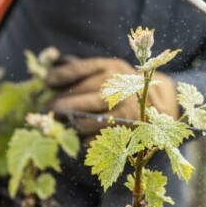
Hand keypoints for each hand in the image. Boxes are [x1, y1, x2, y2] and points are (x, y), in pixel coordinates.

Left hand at [45, 58, 177, 135]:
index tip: (47, 82)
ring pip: (86, 121)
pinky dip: (83, 138)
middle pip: (81, 98)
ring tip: (63, 123)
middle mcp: (120, 87)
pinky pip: (95, 138)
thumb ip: (80, 71)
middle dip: (60, 105)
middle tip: (49, 110)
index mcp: (113, 68)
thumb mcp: (106, 70)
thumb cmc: (121, 86)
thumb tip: (47, 78)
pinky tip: (80, 134)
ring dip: (70, 124)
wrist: (157, 104)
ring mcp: (125, 111)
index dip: (60, 76)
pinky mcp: (126, 131)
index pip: (80, 70)